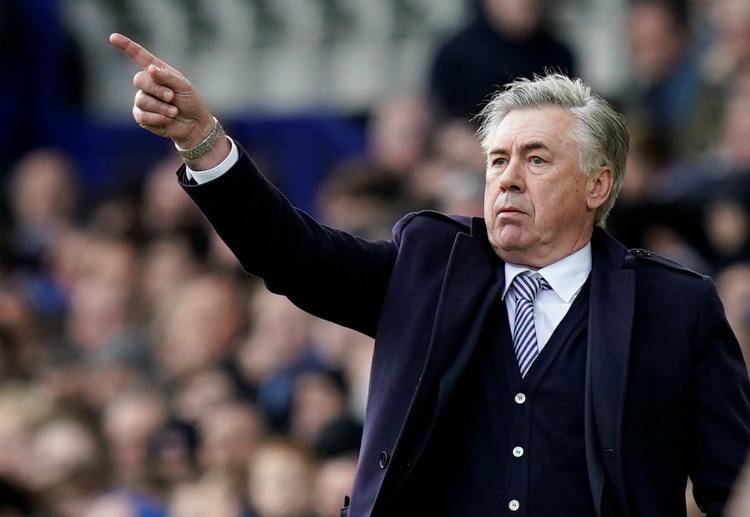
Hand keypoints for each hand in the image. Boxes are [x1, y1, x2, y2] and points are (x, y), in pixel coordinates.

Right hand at [109, 33, 214, 150]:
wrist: (193, 124)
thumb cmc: (190, 102)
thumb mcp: (184, 86)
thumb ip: (167, 77)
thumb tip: (150, 69)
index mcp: (157, 72)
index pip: (139, 56)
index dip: (126, 46)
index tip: (113, 37)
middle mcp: (147, 84)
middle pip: (139, 80)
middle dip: (157, 89)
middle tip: (171, 97)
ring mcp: (142, 100)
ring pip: (142, 100)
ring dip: (162, 107)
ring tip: (174, 111)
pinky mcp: (141, 116)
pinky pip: (142, 115)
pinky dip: (158, 118)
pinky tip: (167, 119)